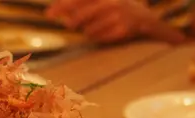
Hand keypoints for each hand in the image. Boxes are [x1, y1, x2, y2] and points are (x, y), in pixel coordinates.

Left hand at [46, 0, 164, 43]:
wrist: (146, 19)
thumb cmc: (119, 10)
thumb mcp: (102, 2)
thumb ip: (83, 6)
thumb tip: (62, 13)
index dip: (62, 6)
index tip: (48, 13)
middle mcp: (111, 3)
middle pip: (82, 15)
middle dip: (73, 22)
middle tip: (69, 25)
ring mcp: (118, 17)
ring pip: (90, 30)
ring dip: (88, 31)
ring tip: (94, 28)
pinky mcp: (123, 30)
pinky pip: (101, 38)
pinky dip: (98, 37)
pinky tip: (103, 34)